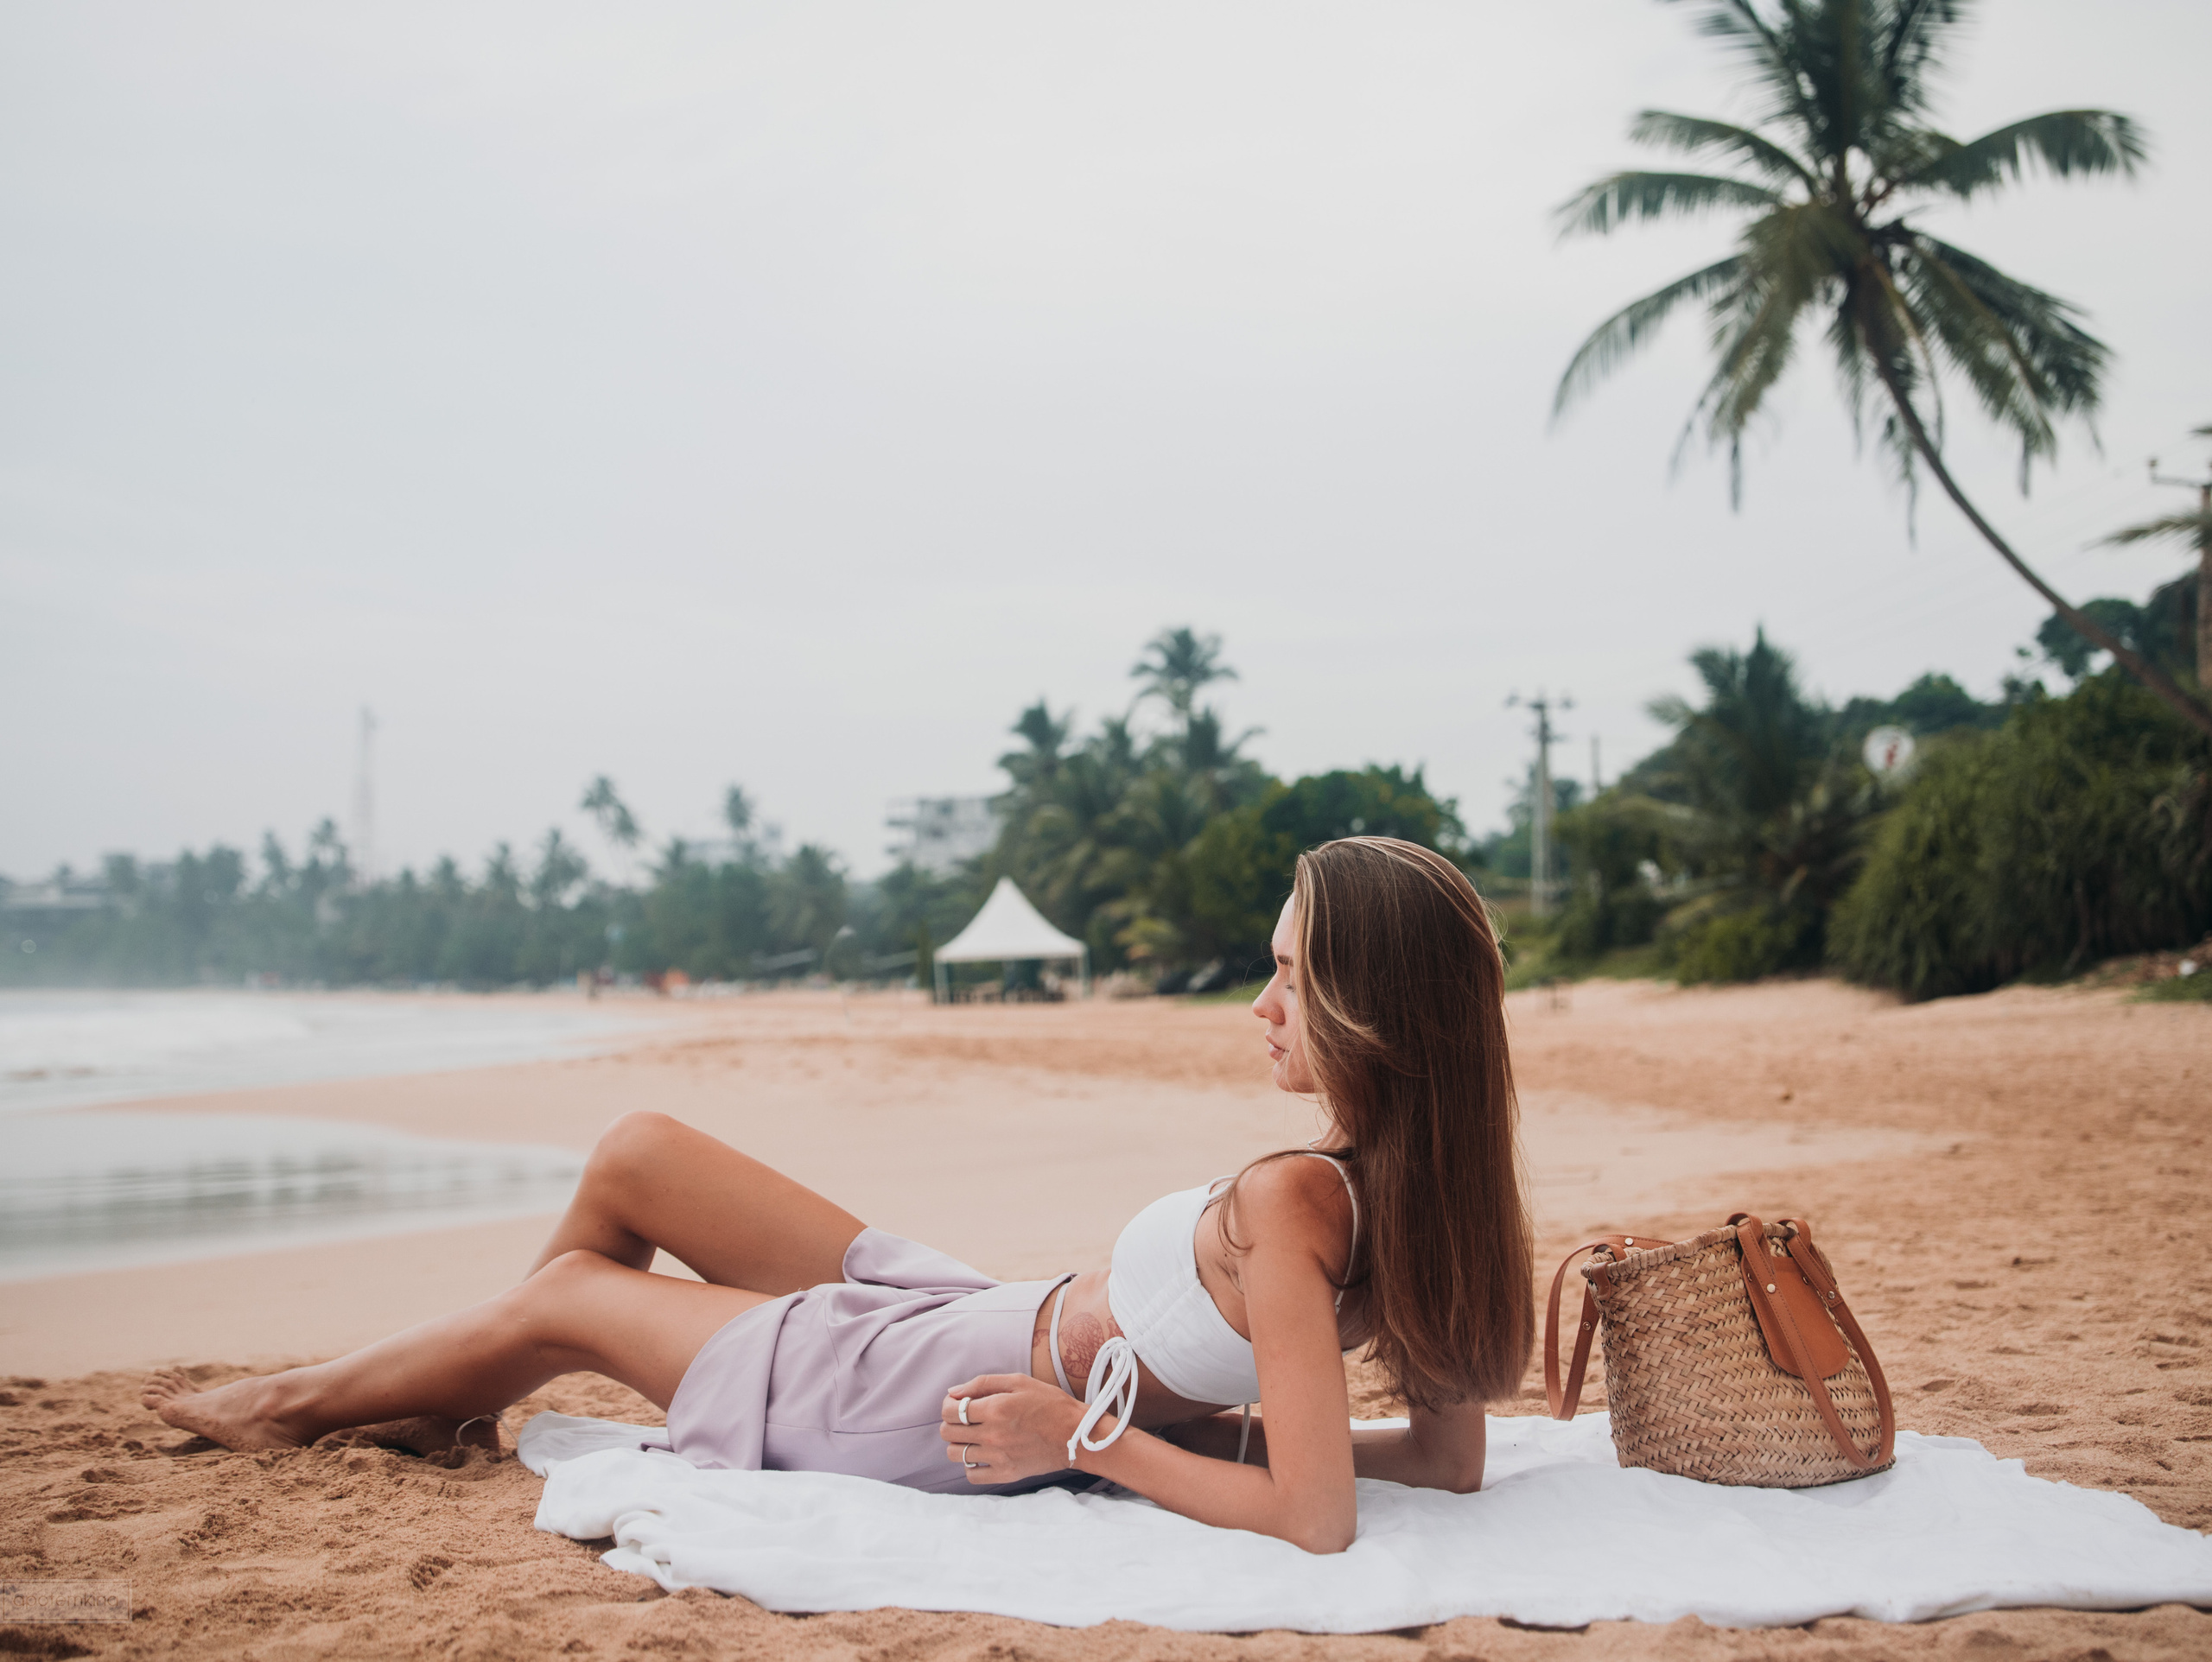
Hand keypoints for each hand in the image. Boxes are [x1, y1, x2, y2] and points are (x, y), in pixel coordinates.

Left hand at [940, 1373, 1087, 1484]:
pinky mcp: (1006, 1474)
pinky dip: (972, 1465)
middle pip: (948, 1433)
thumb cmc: (1049, 1403)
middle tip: (966, 1419)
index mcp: (995, 1409)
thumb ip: (982, 1383)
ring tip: (974, 1436)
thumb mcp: (1019, 1381)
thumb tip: (953, 1393)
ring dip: (959, 1443)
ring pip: (955, 1454)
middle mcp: (993, 1435)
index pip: (949, 1411)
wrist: (1076, 1434)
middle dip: (951, 1423)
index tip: (957, 1404)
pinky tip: (983, 1454)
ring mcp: (998, 1458)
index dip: (948, 1405)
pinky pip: (971, 1475)